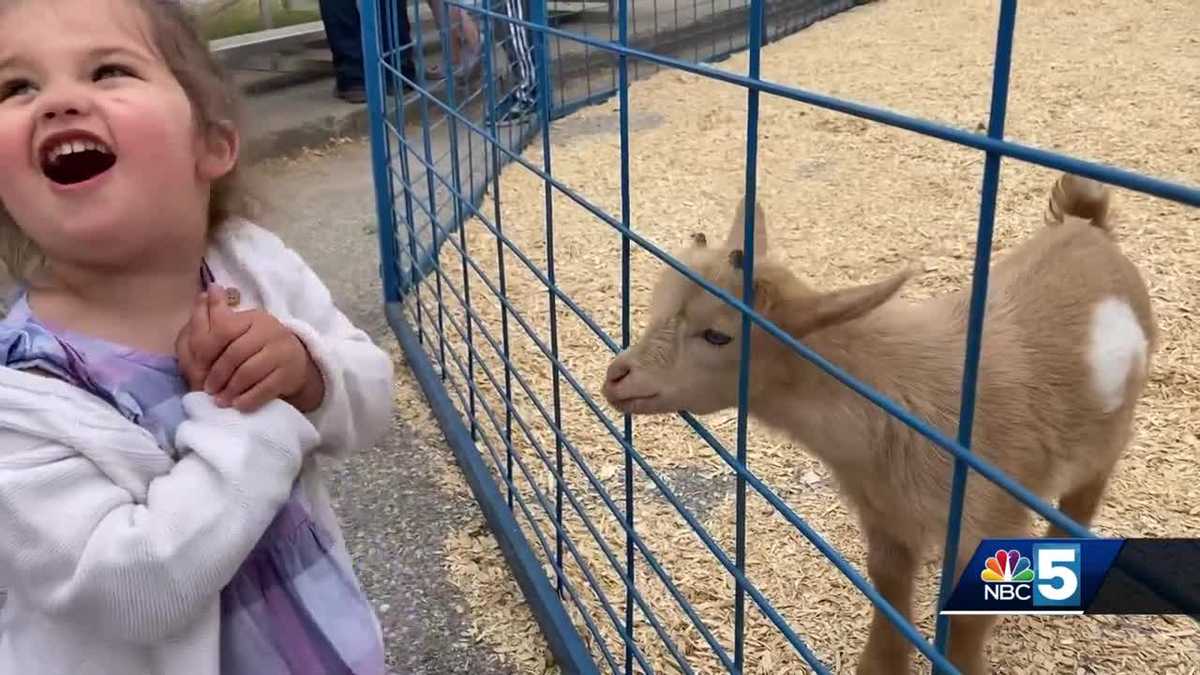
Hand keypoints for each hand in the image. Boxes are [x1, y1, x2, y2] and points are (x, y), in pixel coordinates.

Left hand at [175, 285, 325, 412]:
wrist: (295, 362)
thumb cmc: (258, 345)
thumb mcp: (240, 327)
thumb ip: (218, 314)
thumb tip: (204, 293)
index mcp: (252, 317)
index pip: (224, 328)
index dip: (206, 350)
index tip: (196, 368)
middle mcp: (270, 330)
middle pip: (235, 353)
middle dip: (217, 373)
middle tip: (206, 388)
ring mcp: (282, 352)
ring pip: (249, 372)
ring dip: (230, 389)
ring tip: (219, 400)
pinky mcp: (289, 373)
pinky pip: (265, 388)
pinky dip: (248, 399)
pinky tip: (238, 405)